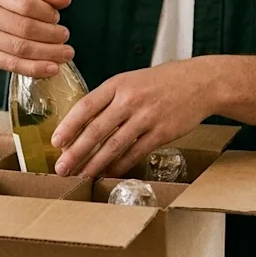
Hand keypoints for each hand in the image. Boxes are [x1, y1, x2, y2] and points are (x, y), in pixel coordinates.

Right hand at [0, 0, 73, 77]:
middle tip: (64, 37)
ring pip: (20, 49)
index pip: (25, 4)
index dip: (46, 13)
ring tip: (65, 54)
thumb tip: (64, 0)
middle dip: (51, 35)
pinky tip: (52, 68)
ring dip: (48, 53)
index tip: (57, 18)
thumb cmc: (1, 3)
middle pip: (24, 28)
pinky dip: (35, 68)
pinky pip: (13, 65)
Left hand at [51, 58, 215, 177]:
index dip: (68, 126)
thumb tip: (81, 124)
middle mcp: (130, 100)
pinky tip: (108, 173)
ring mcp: (147, 117)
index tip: (55, 142)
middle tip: (61, 168)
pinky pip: (135, 153)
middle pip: (96, 130)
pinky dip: (120, 165)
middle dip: (76, 152)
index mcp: (118, 84)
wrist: (200, 82)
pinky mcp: (162, 133)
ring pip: (114, 145)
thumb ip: (108, 100)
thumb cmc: (161, 82)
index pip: (86, 106)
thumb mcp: (130, 81)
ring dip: (95, 164)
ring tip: (81, 175)